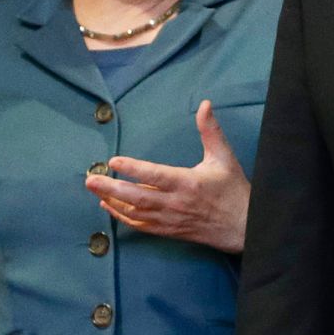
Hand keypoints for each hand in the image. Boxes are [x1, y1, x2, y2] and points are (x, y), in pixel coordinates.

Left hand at [84, 100, 250, 252]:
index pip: (156, 175)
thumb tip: (204, 104)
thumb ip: (210, 131)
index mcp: (188, 183)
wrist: (243, 227)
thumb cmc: (232, 190)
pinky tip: (108, 206)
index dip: (133, 169)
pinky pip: (140, 226)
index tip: (113, 161)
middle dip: (111, 188)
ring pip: (135, 212)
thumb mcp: (224, 157)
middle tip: (90, 179)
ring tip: (94, 189)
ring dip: (112, 201)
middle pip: (138, 197)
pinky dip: (122, 217)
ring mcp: (170, 219)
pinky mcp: (168, 230)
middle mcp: (176, 203)